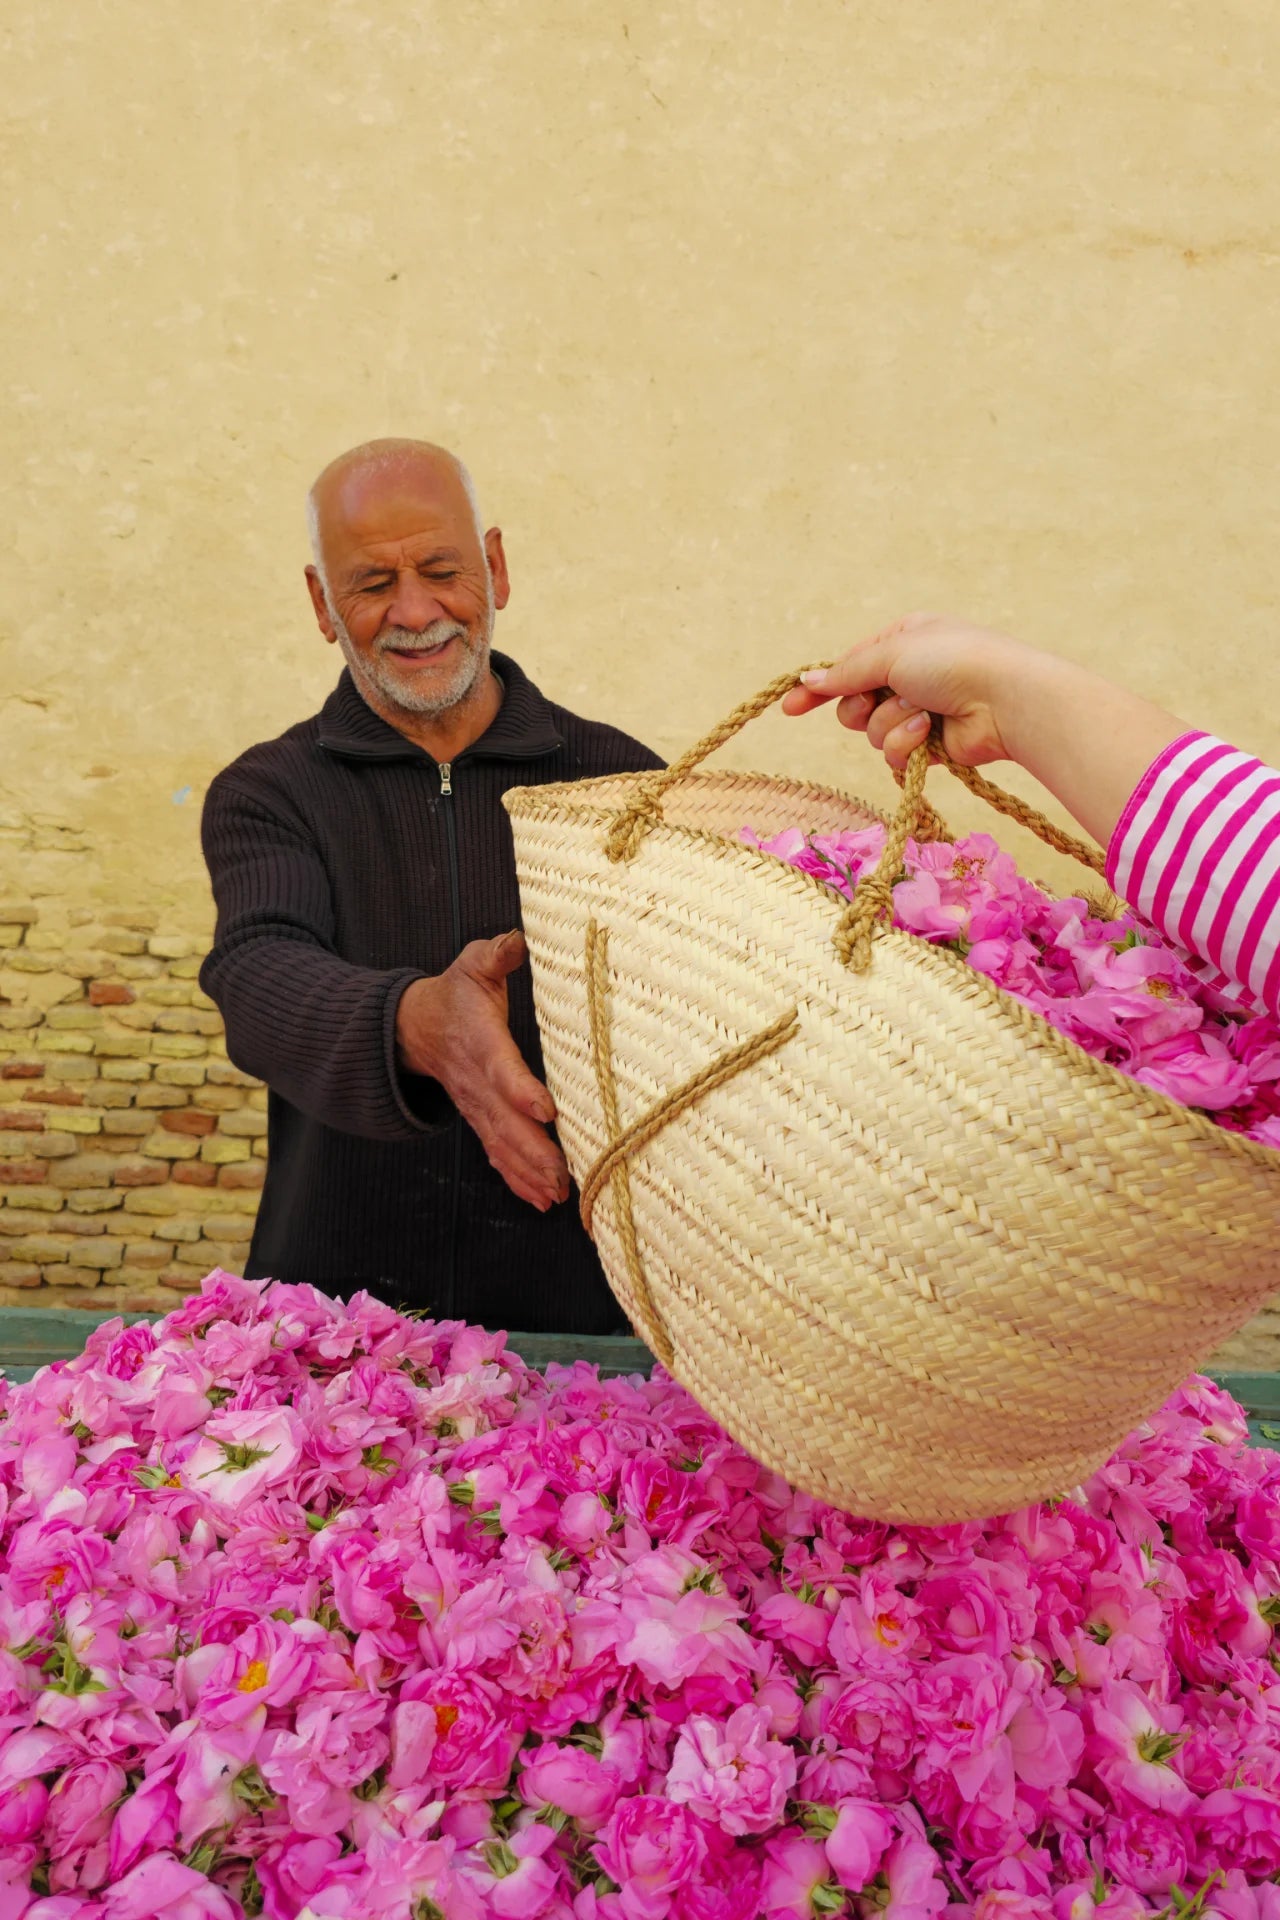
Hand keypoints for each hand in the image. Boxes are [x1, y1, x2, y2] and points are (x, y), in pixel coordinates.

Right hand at [396, 932, 570, 1211]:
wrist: (415, 1028)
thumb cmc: (456, 995)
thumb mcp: (472, 966)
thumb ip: (494, 954)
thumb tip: (515, 941)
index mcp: (481, 1042)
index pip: (501, 1068)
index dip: (520, 1090)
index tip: (544, 1109)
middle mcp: (478, 1082)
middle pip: (504, 1121)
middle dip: (531, 1150)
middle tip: (560, 1174)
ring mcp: (477, 1106)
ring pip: (502, 1145)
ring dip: (528, 1172)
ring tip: (556, 1195)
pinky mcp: (480, 1120)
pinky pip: (498, 1154)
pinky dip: (517, 1179)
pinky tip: (541, 1200)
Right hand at [781, 612, 1038, 769]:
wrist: (1002, 699)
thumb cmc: (952, 661)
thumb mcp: (891, 653)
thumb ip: (846, 672)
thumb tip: (807, 681)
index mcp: (902, 641)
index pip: (848, 667)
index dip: (820, 687)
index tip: (790, 707)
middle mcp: (909, 675)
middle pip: (855, 704)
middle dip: (861, 708)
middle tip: (877, 702)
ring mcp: (919, 711)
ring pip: (873, 732)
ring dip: (890, 724)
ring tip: (921, 715)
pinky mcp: (929, 745)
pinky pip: (895, 753)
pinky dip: (907, 744)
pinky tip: (928, 733)